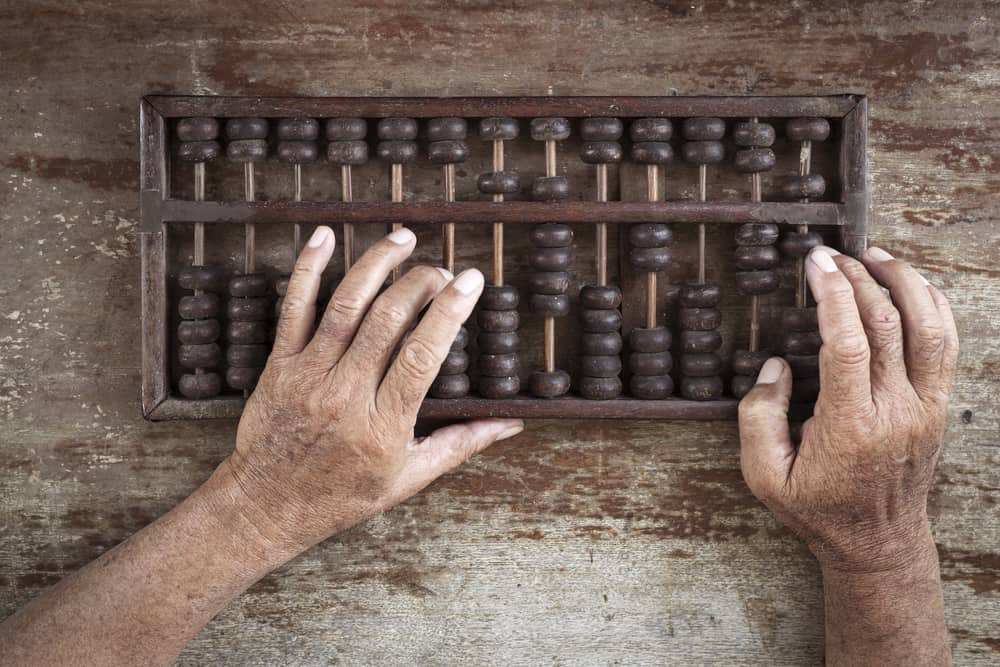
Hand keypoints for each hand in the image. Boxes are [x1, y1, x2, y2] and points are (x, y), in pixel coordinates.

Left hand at [215, 226, 522, 555]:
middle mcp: (346, 394)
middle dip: (421, 283)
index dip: (450, 311)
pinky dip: (309, 268)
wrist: (269, 505)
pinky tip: (327, 237)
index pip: (423, 355)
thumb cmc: (344, 494)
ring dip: (377, 264)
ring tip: (403, 238)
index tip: (470, 281)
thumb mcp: (410, 478)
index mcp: (384, 424)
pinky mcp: (281, 363)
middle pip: (388, 320)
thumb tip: (511, 423)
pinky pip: (294, 307)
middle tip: (442, 270)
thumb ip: (461, 443)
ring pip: (346, 305)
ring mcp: (310, 374)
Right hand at [738, 245, 957, 571]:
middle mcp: (897, 411)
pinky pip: (946, 344)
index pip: (849, 342)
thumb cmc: (818, 509)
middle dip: (856, 278)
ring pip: (929, 326)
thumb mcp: (764, 476)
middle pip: (887, 324)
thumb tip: (774, 368)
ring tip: (874, 256)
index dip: (832, 295)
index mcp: (852, 425)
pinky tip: (909, 285)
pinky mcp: (937, 406)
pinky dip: (932, 305)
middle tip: (830, 256)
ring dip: (903, 282)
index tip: (814, 264)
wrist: (877, 543)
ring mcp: (925, 407)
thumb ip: (759, 419)